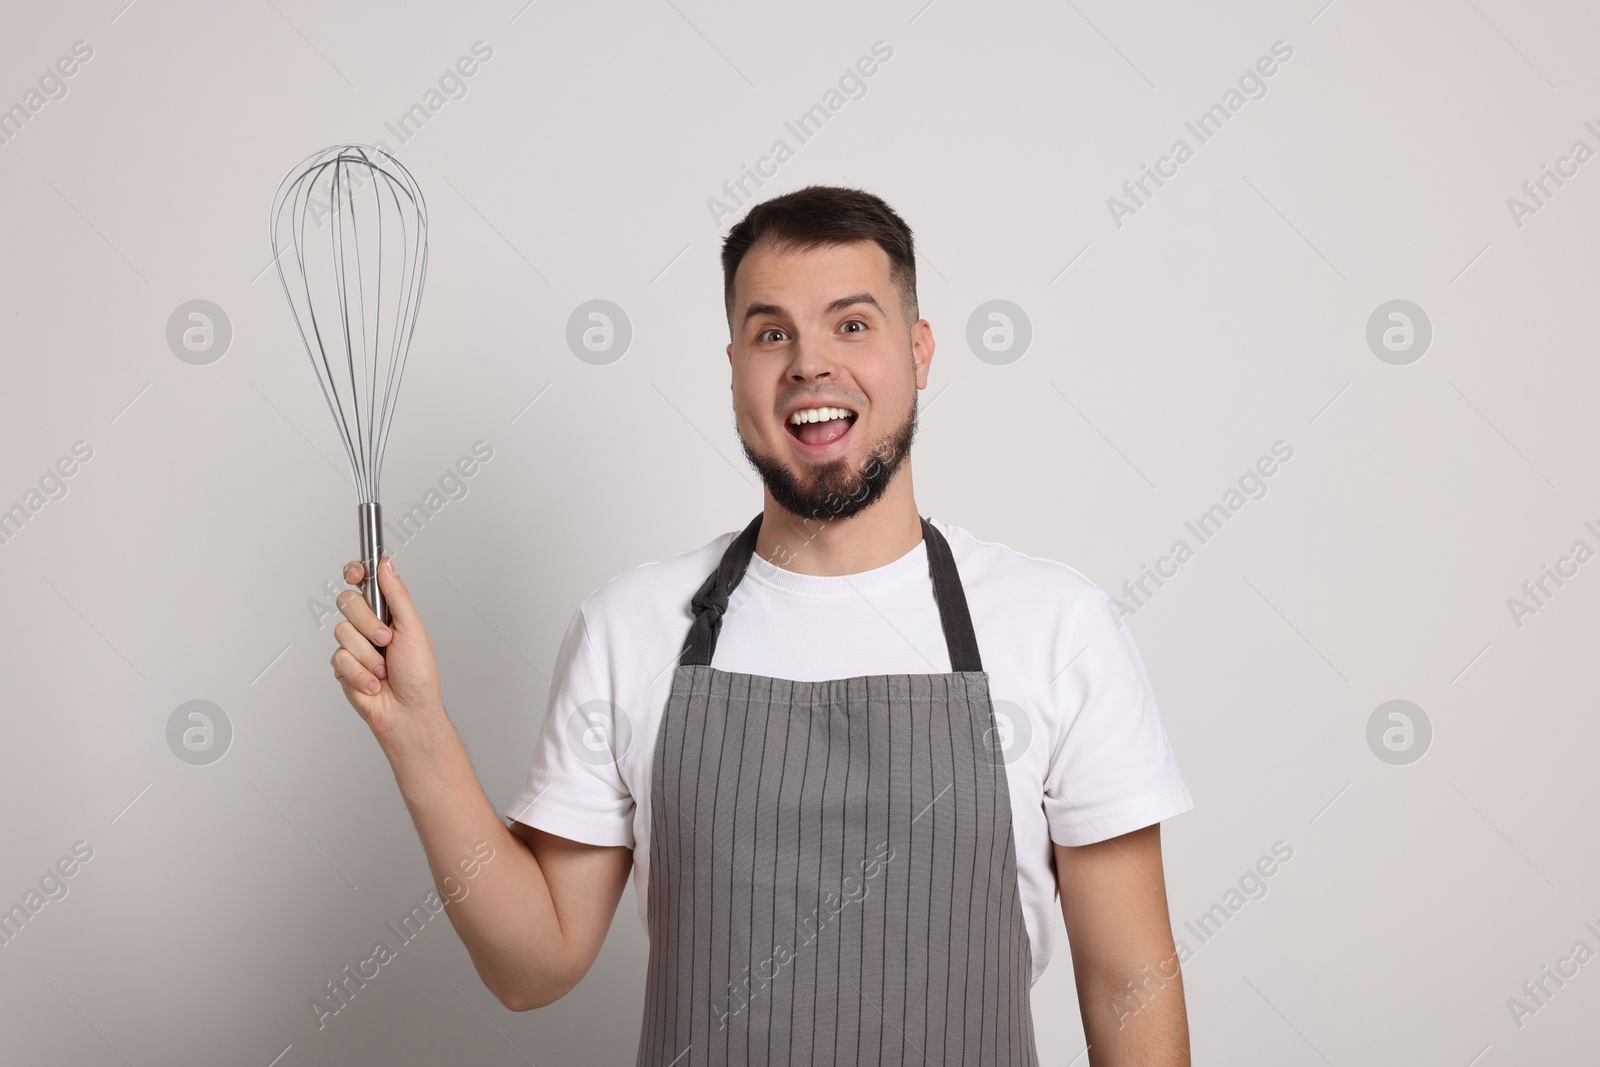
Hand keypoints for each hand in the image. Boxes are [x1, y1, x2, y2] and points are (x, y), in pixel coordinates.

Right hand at [331, 555, 443, 742]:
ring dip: (367, 655)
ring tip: (384, 670)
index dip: (355, 572)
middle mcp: (368, 626)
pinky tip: (374, 683)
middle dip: (368, 623)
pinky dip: (360, 674)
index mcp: (387, 613)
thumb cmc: (419, 674)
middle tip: (386, 640)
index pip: (363, 582)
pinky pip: (339, 659)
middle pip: (347, 602)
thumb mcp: (413, 629)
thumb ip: (397, 595)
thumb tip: (387, 564)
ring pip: (342, 631)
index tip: (355, 573)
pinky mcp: (342, 667)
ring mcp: (354, 646)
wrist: (407, 712)